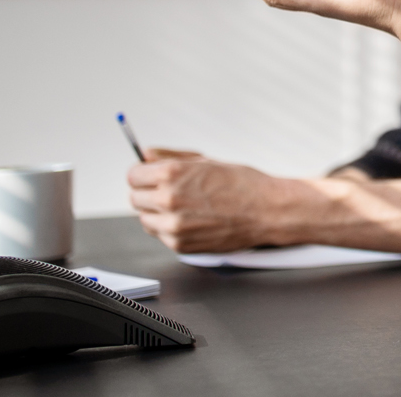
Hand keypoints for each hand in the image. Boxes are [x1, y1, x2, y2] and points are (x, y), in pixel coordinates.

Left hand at [127, 151, 287, 253]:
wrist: (267, 211)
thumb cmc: (242, 184)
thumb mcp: (206, 161)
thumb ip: (170, 157)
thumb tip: (145, 154)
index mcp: (172, 174)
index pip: (133, 175)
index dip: (142, 174)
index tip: (149, 176)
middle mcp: (168, 200)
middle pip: (134, 198)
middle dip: (148, 192)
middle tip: (169, 191)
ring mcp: (173, 225)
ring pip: (144, 218)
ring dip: (156, 212)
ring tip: (183, 206)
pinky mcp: (179, 244)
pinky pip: (160, 234)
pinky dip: (170, 227)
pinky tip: (192, 218)